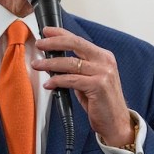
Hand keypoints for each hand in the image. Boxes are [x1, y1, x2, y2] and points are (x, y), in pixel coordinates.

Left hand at [32, 27, 133, 146]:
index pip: (79, 40)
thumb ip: (77, 69)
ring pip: (70, 63)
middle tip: (39, 44)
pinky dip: (57, 81)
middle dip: (53, 43)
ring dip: (50, 63)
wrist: (116, 122)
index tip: (46, 31)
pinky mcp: (98, 86)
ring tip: (37, 65)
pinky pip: (71, 80)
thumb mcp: (90, 80)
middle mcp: (105, 61)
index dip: (61, 33)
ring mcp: (103, 73)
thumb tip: (54, 61)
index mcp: (103, 56)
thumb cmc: (101, 102)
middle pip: (75, 44)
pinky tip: (48, 83)